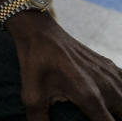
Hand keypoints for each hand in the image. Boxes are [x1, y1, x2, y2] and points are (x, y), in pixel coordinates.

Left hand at [7, 12, 121, 118]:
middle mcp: (107, 87)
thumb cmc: (35, 63)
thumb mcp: (31, 94)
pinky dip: (121, 95)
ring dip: (119, 110)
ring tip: (107, 112)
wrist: (39, 32)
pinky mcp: (111, 67)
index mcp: (89, 96)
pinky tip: (111, 100)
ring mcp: (112, 75)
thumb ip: (39, 119)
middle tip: (97, 117)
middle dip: (115, 119)